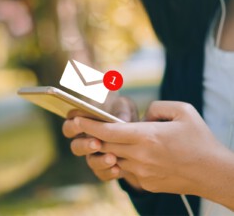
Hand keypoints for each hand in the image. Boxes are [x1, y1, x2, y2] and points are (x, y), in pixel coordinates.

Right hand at [62, 97, 141, 187]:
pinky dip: (109, 172)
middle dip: (85, 146)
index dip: (72, 126)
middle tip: (96, 143)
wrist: (136, 132)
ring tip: (112, 158)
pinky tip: (117, 169)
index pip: (69, 127)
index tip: (79, 123)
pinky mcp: (106, 168)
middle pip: (75, 147)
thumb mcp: (124, 106)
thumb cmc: (123, 112)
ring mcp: (94, 156)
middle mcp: (85, 141)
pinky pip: (103, 174)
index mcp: (82, 124)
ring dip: (99, 161)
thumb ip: (121, 109)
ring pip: (90, 162)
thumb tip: (121, 119)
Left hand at [68, 101, 225, 196]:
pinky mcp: (146, 184)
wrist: (214, 173)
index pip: (108, 132)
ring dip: (104, 149)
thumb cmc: (200, 139)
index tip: (76, 119)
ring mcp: (142, 172)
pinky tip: (123, 153)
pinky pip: (125, 170)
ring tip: (101, 139)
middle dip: (91, 136)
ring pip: (112, 159)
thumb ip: (157, 107)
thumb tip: (142, 117)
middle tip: (80, 126)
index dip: (89, 125)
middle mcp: (140, 156)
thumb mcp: (183, 111)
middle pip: (104, 146)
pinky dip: (119, 161)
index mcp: (147, 136)